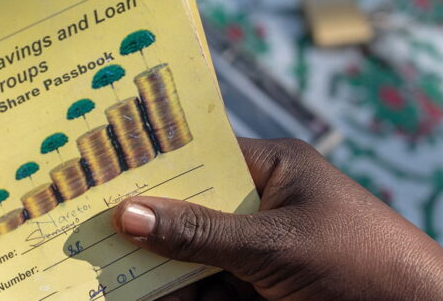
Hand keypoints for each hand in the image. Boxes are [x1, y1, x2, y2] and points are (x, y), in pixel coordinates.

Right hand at [111, 138, 442, 299]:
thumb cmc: (361, 263)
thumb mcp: (275, 245)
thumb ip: (200, 232)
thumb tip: (126, 212)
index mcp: (273, 169)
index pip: (198, 157)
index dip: (149, 165)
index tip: (94, 172)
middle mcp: (260, 207)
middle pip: (185, 210)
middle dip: (139, 222)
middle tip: (81, 226)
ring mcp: (257, 254)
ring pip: (187, 256)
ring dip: (148, 266)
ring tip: (96, 268)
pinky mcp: (258, 293)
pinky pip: (203, 290)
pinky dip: (173, 294)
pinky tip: (138, 294)